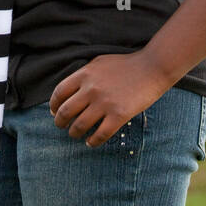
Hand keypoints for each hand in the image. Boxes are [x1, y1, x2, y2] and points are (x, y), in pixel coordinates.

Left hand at [48, 50, 172, 146]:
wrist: (152, 67)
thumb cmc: (125, 64)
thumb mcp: (99, 63)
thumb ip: (83, 75)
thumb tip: (67, 93)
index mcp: (84, 74)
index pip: (59, 93)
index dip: (53, 105)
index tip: (54, 112)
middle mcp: (91, 89)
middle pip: (65, 111)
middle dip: (59, 122)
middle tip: (61, 126)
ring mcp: (105, 103)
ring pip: (80, 126)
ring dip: (74, 133)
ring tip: (76, 135)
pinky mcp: (119, 115)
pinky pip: (100, 134)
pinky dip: (92, 141)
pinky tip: (91, 142)